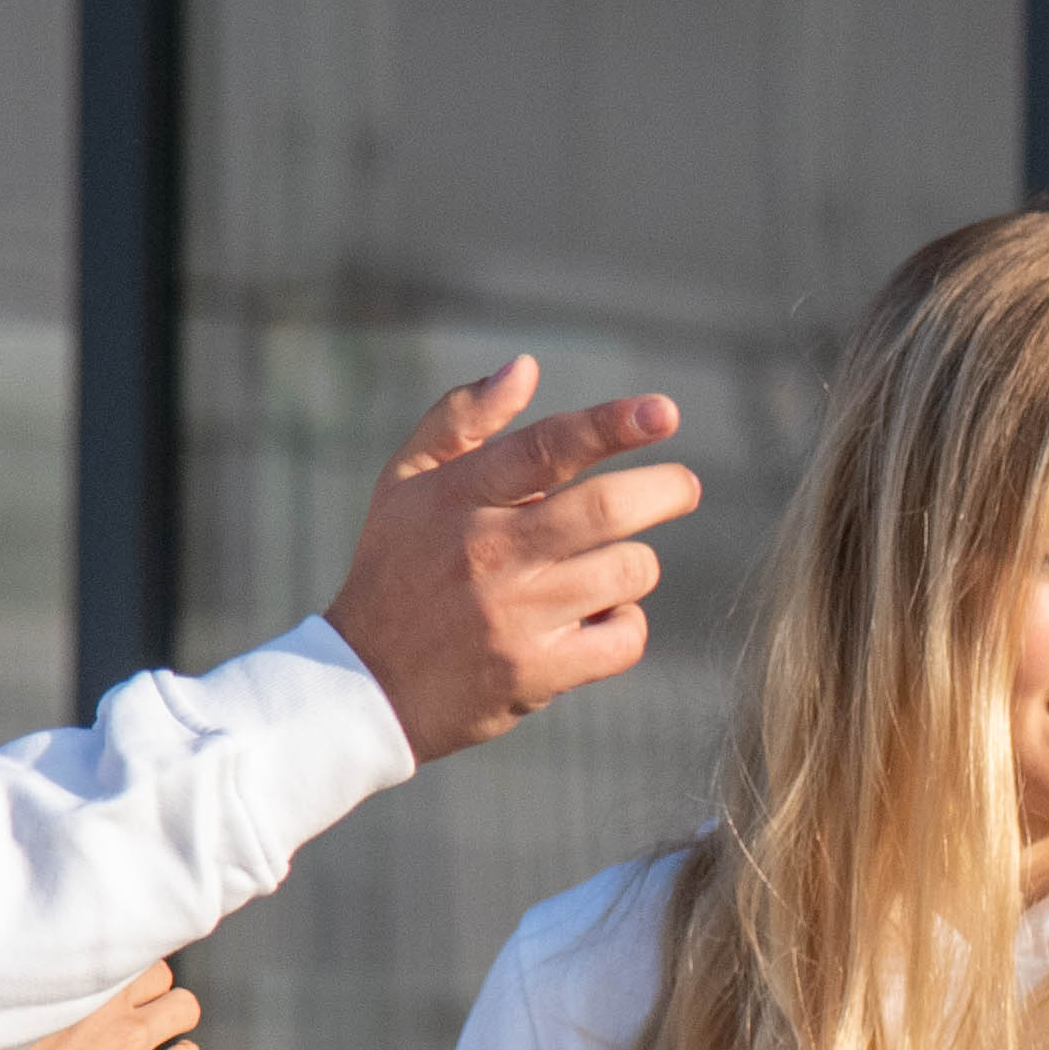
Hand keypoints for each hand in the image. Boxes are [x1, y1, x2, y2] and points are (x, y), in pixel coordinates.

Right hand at [0, 962, 201, 1049]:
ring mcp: (127, 1043)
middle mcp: (106, 1004)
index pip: (124, 945)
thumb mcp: (11, 1008)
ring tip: (154, 1035)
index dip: (125, 964)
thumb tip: (38, 967)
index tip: (119, 977)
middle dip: (152, 990)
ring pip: (185, 1007)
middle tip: (134, 1010)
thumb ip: (43, 985)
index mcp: (72, 979)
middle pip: (160, 972)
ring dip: (174, 1018)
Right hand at [321, 357, 700, 760]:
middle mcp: (487, 552)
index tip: (665, 412)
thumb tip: (524, 366)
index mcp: (457, 496)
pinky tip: (600, 619)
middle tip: (685, 487)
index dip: (612, 424)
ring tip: (610, 566)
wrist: (363, 683)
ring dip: (634, 565)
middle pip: (605, 510)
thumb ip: (461, 418)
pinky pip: (623, 639)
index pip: (547, 447)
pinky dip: (626, 625)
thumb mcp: (406, 481)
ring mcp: (513, 616)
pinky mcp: (535, 672)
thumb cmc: (396, 568)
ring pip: (625, 572)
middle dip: (665, 491)